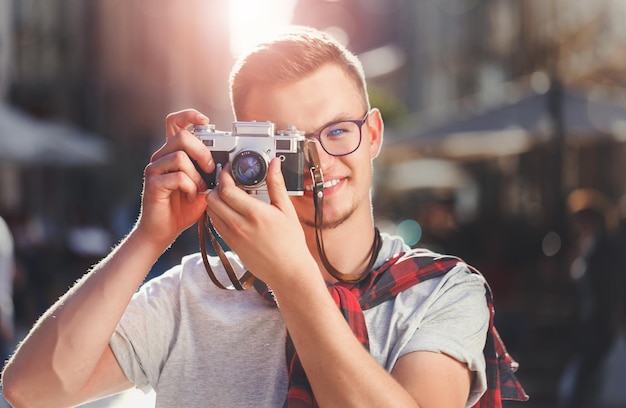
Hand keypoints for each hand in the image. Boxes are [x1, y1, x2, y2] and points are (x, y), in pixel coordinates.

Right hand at [136, 109, 213, 247]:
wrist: (164, 231)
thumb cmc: (182, 208)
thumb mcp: (202, 184)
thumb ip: (208, 170)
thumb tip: (227, 160)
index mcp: (172, 153)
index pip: (175, 122)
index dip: (189, 115)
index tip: (205, 120)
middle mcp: (161, 157)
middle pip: (182, 136)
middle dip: (203, 152)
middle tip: (210, 170)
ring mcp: (154, 169)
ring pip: (180, 157)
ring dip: (197, 175)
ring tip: (199, 189)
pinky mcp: (153, 184)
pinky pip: (177, 176)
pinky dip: (190, 187)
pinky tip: (190, 196)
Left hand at [205, 159, 315, 287]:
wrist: (288, 271)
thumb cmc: (291, 243)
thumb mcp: (286, 210)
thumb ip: (277, 184)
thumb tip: (274, 164)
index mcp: (255, 214)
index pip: (226, 190)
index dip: (224, 175)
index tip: (230, 169)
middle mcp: (240, 225)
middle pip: (212, 199)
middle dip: (217, 186)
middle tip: (227, 181)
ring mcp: (232, 236)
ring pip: (210, 211)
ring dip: (215, 199)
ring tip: (228, 195)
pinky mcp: (230, 244)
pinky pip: (215, 224)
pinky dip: (217, 213)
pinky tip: (229, 210)